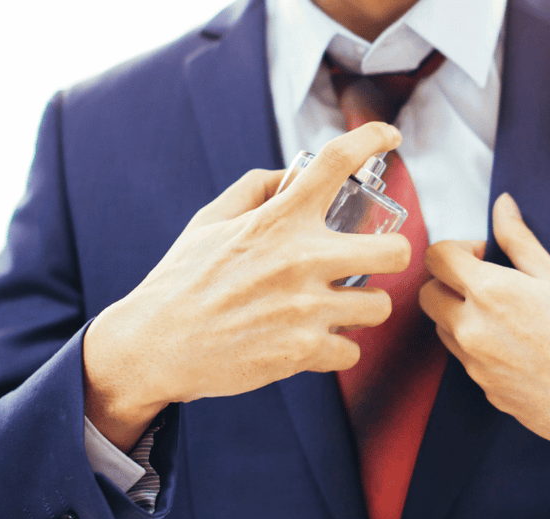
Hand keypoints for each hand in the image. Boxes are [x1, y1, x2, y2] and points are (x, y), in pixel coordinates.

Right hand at [83, 123, 411, 451]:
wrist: (154, 347)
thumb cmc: (181, 280)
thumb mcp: (210, 221)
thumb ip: (256, 189)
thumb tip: (295, 173)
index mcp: (277, 219)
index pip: (336, 161)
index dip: (372, 137)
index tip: (390, 135)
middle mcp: (299, 259)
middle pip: (395, 250)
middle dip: (393, 253)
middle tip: (377, 259)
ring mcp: (305, 309)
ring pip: (379, 306)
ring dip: (363, 307)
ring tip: (338, 307)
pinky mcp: (302, 352)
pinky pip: (352, 352)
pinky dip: (336, 350)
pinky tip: (312, 342)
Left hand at [418, 193, 549, 478]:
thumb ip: (520, 241)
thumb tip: (502, 206)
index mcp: (491, 294)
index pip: (437, 258)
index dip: (457, 249)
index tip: (485, 255)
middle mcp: (473, 332)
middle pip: (428, 296)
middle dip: (449, 282)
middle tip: (489, 282)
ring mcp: (477, 367)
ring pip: (444, 330)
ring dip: (460, 315)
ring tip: (507, 315)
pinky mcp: (488, 393)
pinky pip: (468, 362)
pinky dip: (481, 347)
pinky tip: (521, 348)